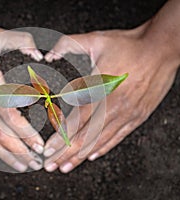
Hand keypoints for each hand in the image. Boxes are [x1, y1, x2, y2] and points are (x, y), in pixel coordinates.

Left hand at [43, 22, 179, 172]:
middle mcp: (112, 107)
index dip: (60, 138)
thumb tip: (49, 54)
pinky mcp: (137, 116)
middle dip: (65, 154)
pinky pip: (118, 137)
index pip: (75, 121)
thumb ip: (68, 45)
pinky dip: (104, 148)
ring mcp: (126, 114)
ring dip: (81, 156)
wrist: (161, 48)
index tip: (47, 150)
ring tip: (66, 166)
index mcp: (100, 91)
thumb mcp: (95, 39)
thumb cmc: (129, 45)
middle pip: (85, 137)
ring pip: (100, 141)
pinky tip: (92, 156)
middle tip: (50, 165)